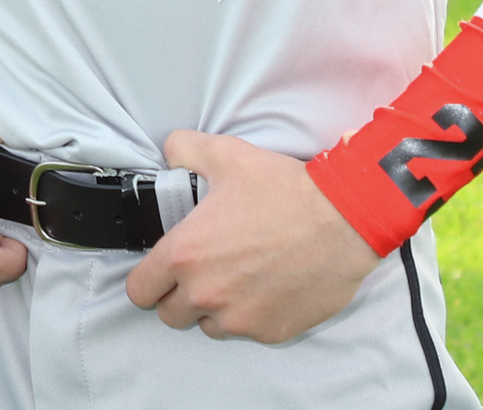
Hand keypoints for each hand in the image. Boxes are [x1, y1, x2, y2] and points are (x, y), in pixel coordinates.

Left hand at [124, 128, 380, 343]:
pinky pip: (246, 332)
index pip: (139, 290)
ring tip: (233, 279)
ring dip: (213, 309)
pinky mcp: (270, 332)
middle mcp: (206, 294)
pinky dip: (250, 316)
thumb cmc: (284, 190)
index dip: (147, 280)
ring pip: (207, 326)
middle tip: (199, 272)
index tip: (160, 272)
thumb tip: (170, 153)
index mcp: (185, 255)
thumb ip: (185, 151)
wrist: (343, 220)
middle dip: (178, 296)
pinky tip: (264, 288)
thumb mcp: (226, 155)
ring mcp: (239, 318)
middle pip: (169, 315)